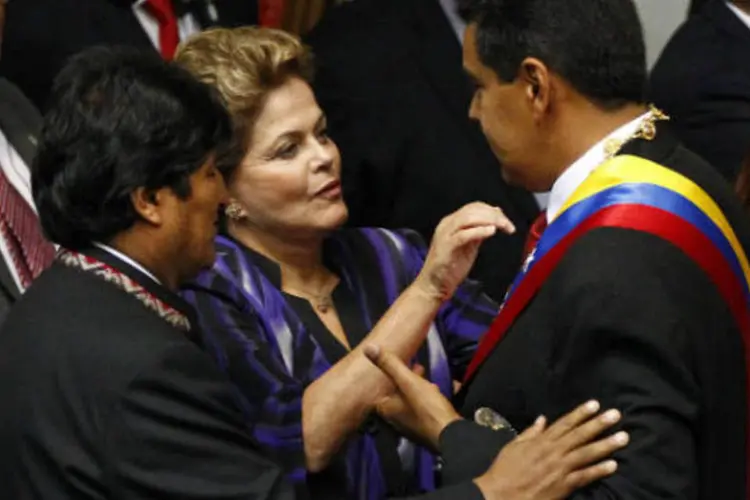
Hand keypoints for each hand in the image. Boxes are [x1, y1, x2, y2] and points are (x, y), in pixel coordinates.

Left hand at [364, 344, 460, 449]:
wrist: (450, 434)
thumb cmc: (426, 407)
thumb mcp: (408, 381)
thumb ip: (389, 364)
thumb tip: (367, 347)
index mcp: (385, 408)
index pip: (381, 387)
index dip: (391, 372)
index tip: (402, 362)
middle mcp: (393, 420)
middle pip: (396, 393)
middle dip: (406, 378)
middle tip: (418, 367)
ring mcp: (408, 427)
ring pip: (408, 401)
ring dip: (416, 388)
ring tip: (427, 378)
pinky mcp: (422, 430)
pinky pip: (419, 410)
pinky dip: (424, 399)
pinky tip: (435, 394)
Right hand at [415, 202, 514, 300]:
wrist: (434, 284)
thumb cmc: (451, 267)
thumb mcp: (469, 245)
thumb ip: (478, 232)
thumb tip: (494, 219)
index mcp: (451, 222)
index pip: (473, 207)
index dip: (491, 210)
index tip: (505, 220)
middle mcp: (447, 224)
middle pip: (473, 210)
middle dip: (494, 216)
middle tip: (509, 226)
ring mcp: (445, 234)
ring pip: (468, 218)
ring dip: (490, 221)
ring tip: (503, 227)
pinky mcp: (447, 246)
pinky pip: (464, 234)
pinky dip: (479, 231)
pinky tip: (491, 232)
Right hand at [474, 400, 628, 499]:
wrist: (500, 495)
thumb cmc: (504, 471)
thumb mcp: (513, 446)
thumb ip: (530, 433)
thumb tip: (542, 419)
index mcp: (540, 441)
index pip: (564, 423)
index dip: (580, 413)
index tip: (595, 404)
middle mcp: (552, 451)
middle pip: (579, 435)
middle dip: (598, 424)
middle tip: (615, 415)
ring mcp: (559, 469)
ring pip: (586, 453)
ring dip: (606, 444)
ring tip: (623, 437)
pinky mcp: (563, 486)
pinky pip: (584, 476)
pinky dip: (598, 470)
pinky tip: (613, 465)